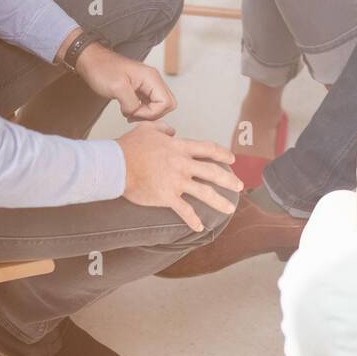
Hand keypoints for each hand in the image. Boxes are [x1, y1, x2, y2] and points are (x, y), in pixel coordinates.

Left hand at [76, 43, 176, 120]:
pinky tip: (128, 109)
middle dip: (152, 114)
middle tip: (134, 114)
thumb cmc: (103, 69)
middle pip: (168, 104)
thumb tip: (136, 113)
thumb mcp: (117, 88)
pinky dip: (141, 110)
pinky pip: (150, 103)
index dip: (151, 113)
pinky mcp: (140, 88)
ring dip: (146, 113)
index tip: (134, 112)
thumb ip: (131, 104)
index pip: (166, 102)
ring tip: (129, 113)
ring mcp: (147, 84)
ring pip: (159, 105)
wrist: (92, 62)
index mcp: (151, 77)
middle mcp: (153, 80)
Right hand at [118, 121, 243, 231]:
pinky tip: (200, 227)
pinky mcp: (167, 197)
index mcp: (180, 147)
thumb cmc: (130, 146)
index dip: (222, 154)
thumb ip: (164, 129)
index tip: (232, 160)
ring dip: (220, 201)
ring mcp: (176, 181)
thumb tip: (172, 131)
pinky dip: (193, 220)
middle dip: (229, 179)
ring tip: (230, 208)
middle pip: (212, 172)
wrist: (116, 165)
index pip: (208, 149)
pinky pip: (184, 210)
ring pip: (204, 192)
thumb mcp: (149, 128)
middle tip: (240, 186)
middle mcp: (182, 164)